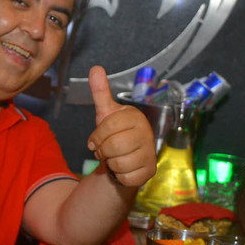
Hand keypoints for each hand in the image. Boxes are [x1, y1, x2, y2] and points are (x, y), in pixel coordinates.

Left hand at [85, 65, 155, 187]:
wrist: (124, 157)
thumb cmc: (115, 134)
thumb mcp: (106, 113)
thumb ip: (100, 92)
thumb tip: (95, 68)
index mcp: (135, 117)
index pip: (109, 126)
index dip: (97, 136)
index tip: (94, 140)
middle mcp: (146, 133)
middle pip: (114, 146)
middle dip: (103, 151)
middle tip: (103, 150)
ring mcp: (150, 153)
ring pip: (119, 162)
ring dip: (110, 163)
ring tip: (114, 157)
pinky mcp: (149, 171)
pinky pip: (126, 176)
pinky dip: (119, 175)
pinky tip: (122, 168)